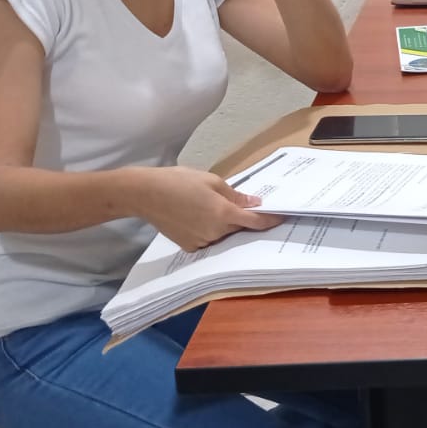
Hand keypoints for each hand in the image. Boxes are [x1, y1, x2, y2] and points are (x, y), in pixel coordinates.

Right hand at [136, 166, 283, 251]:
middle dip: (242, 218)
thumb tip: (254, 204)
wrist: (145, 193)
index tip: (282, 217)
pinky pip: (207, 239)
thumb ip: (235, 195)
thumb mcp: (212, 181)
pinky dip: (209, 230)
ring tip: (207, 206)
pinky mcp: (189, 246)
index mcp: (223, 213)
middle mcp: (215, 232)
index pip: (255, 222)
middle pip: (238, 228)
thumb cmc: (178, 181)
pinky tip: (196, 216)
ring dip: (224, 224)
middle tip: (237, 205)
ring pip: (223, 234)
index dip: (270, 220)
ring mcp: (201, 241)